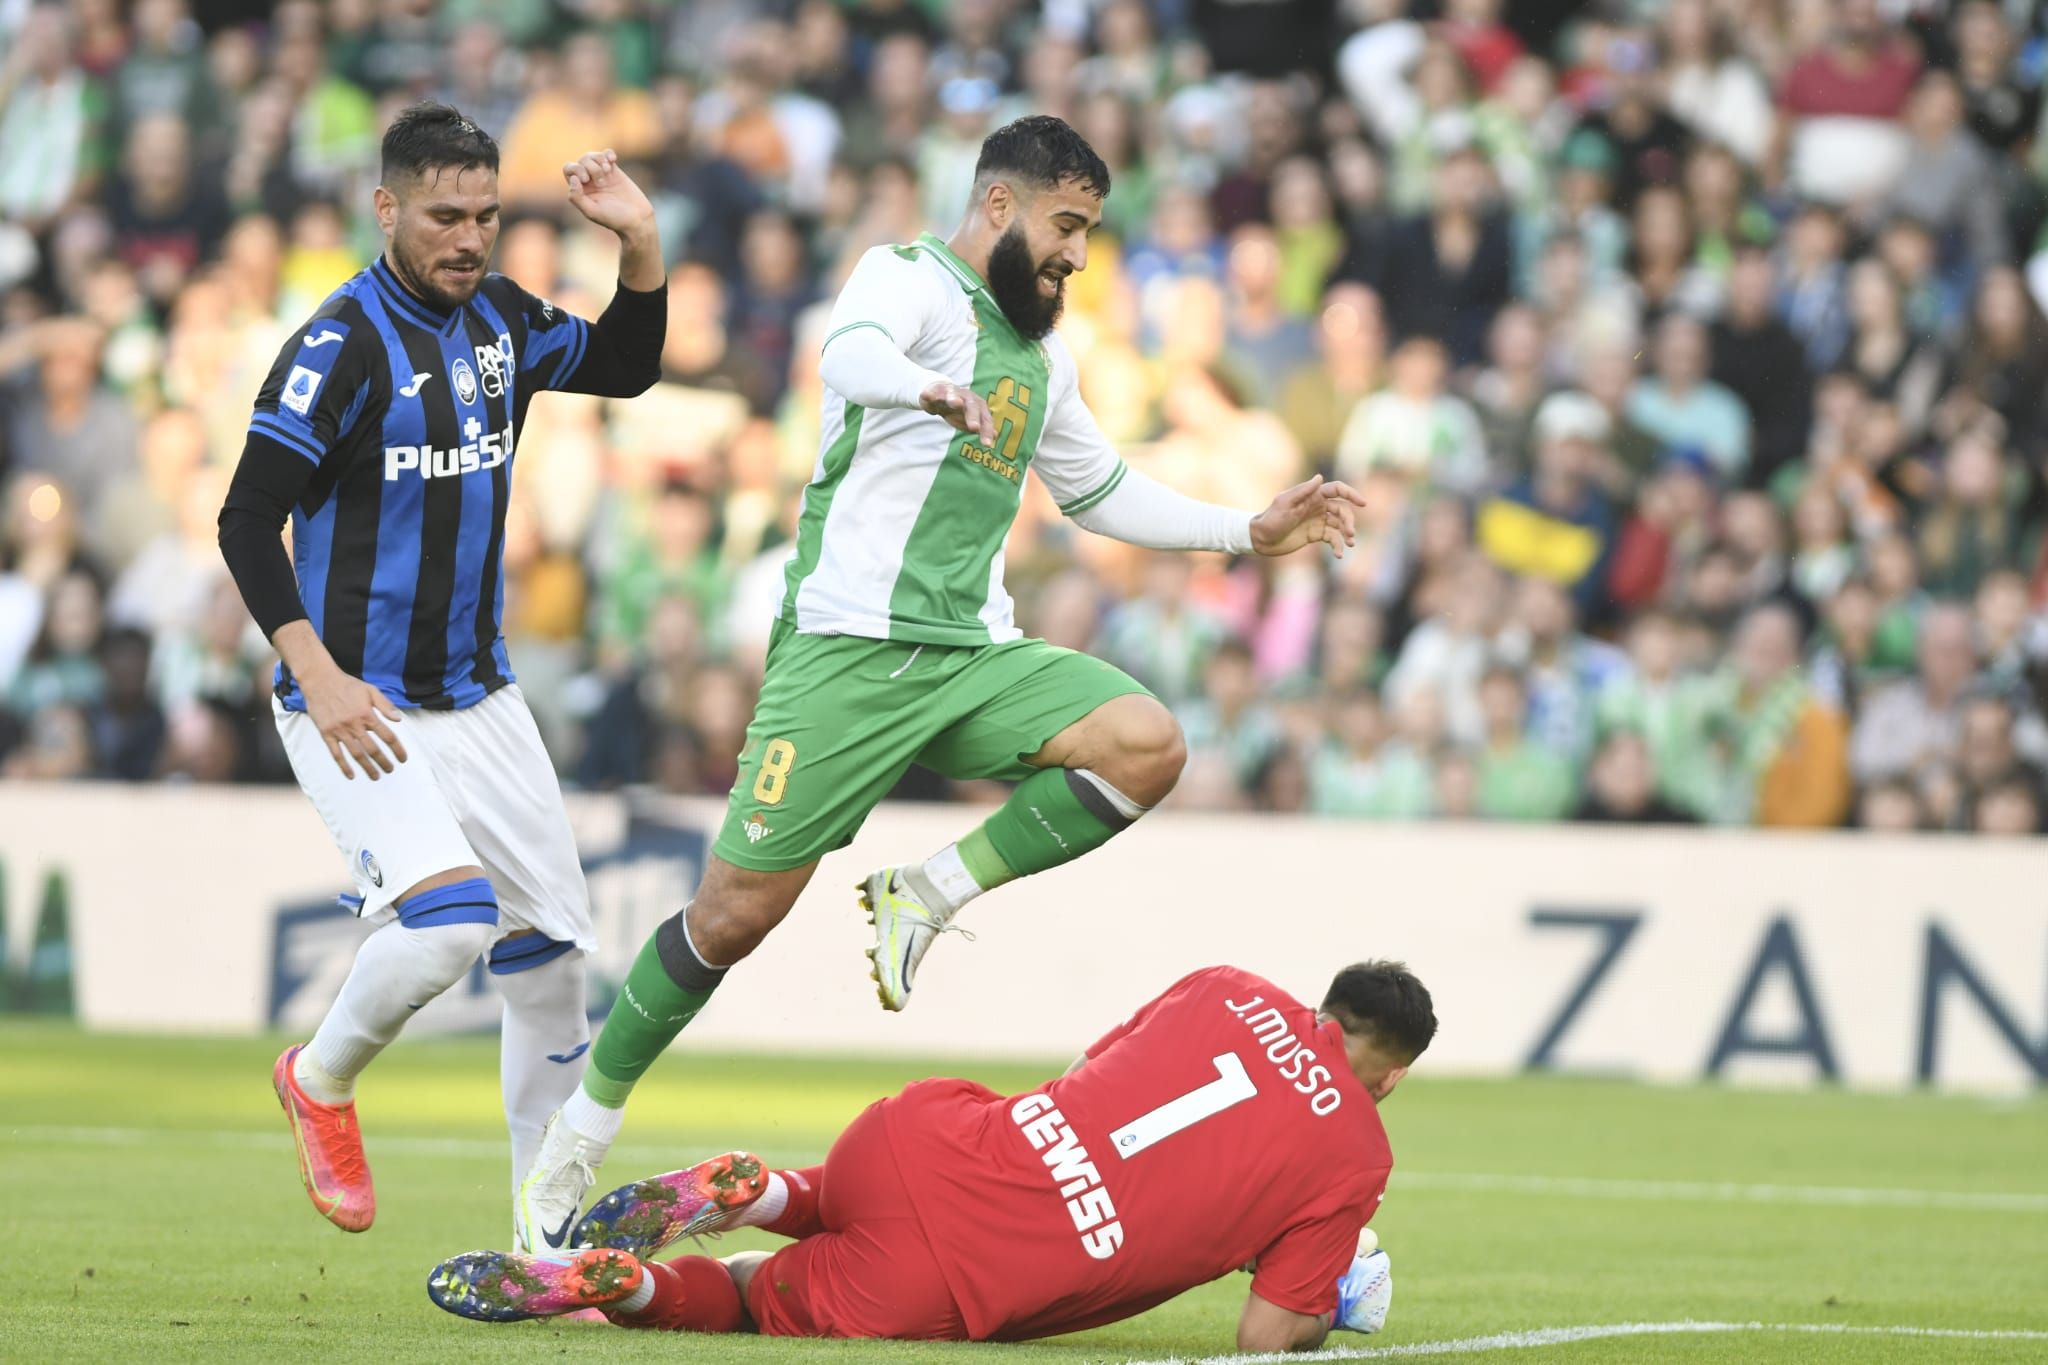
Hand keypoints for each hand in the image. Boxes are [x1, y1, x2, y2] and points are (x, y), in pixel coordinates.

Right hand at [300, 665, 407, 780]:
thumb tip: (399, 720)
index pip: (388, 737)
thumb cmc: (347, 685)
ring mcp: (339, 730)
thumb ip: (385, 705)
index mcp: (368, 715)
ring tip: (375, 776)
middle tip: (390, 770)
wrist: (320, 680)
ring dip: (367, 767)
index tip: (403, 759)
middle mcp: (355, 725)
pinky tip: (351, 775)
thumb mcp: (370, 690)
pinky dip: (343, 766)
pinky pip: (335, 753)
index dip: (397, 750)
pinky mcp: (326, 733)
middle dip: (383, 762)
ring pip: (356, 754)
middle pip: (373, 749)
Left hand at [562, 150, 653, 237]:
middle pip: (581, 161)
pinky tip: (613, 160)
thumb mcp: (592, 212)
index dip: (576, 169)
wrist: (637, 219)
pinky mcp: (615, 172)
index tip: (586, 179)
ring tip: (608, 171)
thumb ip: (577, 197)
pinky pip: (607, 155)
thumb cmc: (615, 219)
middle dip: (590, 167)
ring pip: (593, 156)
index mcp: (581, 191)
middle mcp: (590, 182)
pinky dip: (608, 154)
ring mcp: (603, 176)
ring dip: (599, 160)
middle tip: (601, 181)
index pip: (569, 170)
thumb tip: (573, 179)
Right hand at [920, 378, 995, 445]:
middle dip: (973, 416)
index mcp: (978, 406)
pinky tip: (926, 395)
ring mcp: (951, 393)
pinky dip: (929, 394)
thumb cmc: (959, 410)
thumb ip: (983, 427)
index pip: (985, 419)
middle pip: (971, 406)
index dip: (986, 431)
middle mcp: (966, 397)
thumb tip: (996, 435)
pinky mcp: (936, 391)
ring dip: (954, 398)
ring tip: (954, 403)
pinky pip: (933, 392)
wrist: (941, 394)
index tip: (987, 445)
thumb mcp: (971, 420)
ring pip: (953, 395)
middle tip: (974, 428)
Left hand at [1249, 474, 1366, 558]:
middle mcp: (1318, 506)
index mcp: (1312, 496)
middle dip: (1349, 520)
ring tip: (1350, 544)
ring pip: (1340, 525)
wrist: (1261, 539)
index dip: (1351, 494)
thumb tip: (1320, 477)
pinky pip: (1333, 538)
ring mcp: (1318, 521)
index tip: (1363, 503)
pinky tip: (1338, 554)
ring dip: (1347, 534)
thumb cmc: (1270, 519)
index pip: (1337, 490)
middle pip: (1342, 509)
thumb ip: (1302, 491)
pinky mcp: (1316, 535)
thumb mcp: (1284, 503)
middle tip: (1351, 533)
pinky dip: (1338, 546)